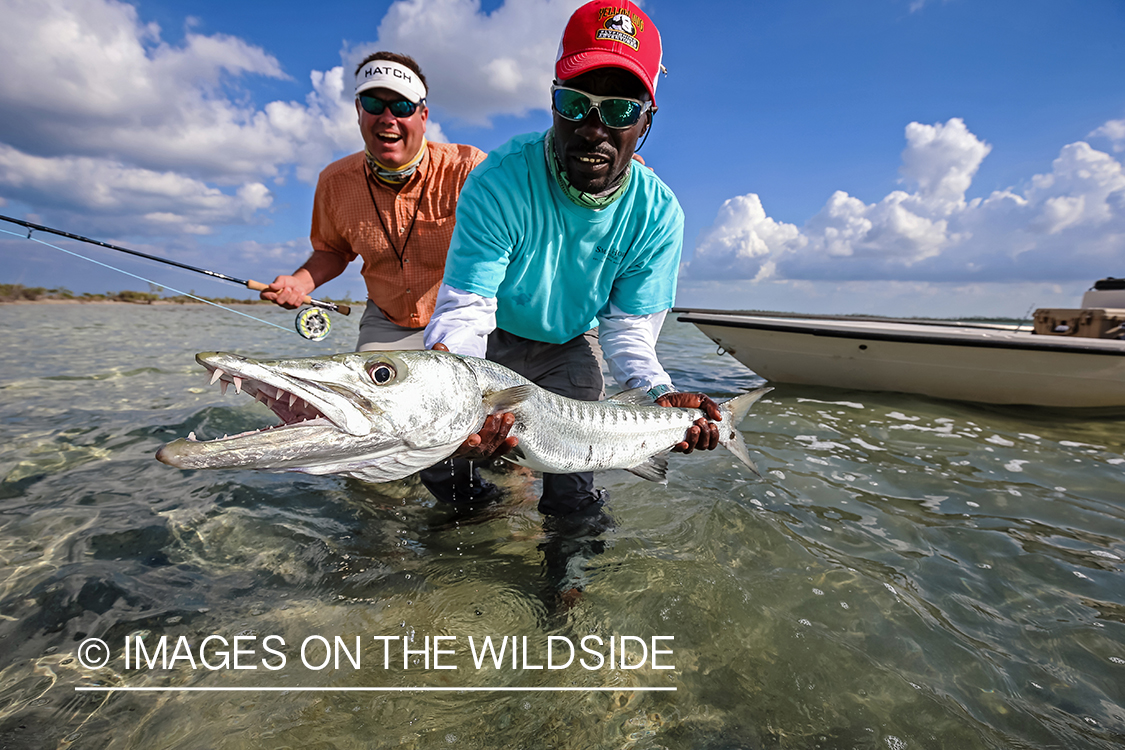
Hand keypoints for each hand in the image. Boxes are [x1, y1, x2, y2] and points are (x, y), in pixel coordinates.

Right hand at [260, 274, 313, 309]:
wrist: (300, 284)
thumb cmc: (288, 281)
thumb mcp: (283, 279)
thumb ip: (278, 283)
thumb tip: (271, 286)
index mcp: (270, 292)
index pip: (263, 296)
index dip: (268, 296)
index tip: (274, 294)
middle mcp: (276, 300)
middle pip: (279, 301)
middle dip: (285, 293)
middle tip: (289, 287)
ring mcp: (285, 305)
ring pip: (289, 302)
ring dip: (294, 293)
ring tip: (296, 288)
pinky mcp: (293, 307)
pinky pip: (296, 304)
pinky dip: (300, 297)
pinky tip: (300, 293)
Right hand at [432, 343, 519, 460]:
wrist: (443, 401)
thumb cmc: (440, 394)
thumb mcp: (438, 379)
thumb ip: (440, 364)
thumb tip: (440, 346)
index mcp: (443, 433)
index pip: (453, 445)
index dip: (466, 443)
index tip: (474, 438)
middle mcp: (456, 444)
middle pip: (475, 449)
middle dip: (489, 433)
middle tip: (497, 415)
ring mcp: (469, 448)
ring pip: (487, 449)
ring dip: (499, 434)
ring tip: (507, 417)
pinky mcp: (481, 447)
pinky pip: (494, 451)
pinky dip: (505, 446)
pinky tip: (514, 439)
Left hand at [655, 392, 720, 452]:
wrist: (667, 398)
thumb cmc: (684, 401)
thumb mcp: (701, 400)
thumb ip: (711, 407)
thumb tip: (719, 418)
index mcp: (703, 430)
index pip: (712, 442)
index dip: (714, 437)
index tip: (712, 425)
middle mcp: (694, 438)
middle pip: (704, 446)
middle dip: (705, 434)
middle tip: (700, 421)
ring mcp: (682, 440)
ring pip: (692, 448)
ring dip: (695, 439)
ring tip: (693, 427)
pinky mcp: (671, 440)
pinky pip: (677, 449)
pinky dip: (683, 447)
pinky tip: (685, 442)